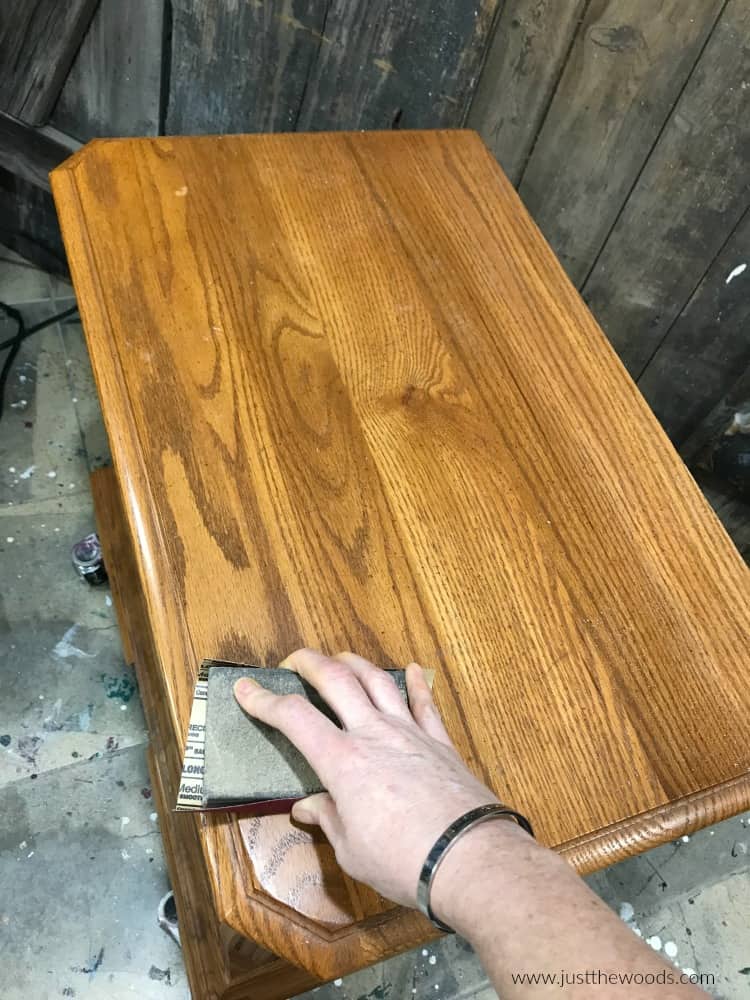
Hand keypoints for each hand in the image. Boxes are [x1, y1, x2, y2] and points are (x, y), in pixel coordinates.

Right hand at [233, 648, 526, 907]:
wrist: (469, 858)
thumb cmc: (403, 861)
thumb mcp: (351, 850)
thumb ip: (329, 819)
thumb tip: (308, 806)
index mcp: (343, 761)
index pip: (294, 718)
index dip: (265, 701)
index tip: (246, 689)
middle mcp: (374, 735)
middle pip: (337, 681)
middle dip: (309, 663)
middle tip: (292, 660)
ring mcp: (411, 733)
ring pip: (379, 682)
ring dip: (355, 663)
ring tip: (340, 657)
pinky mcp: (441, 743)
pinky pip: (425, 704)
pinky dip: (416, 684)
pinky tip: (414, 669)